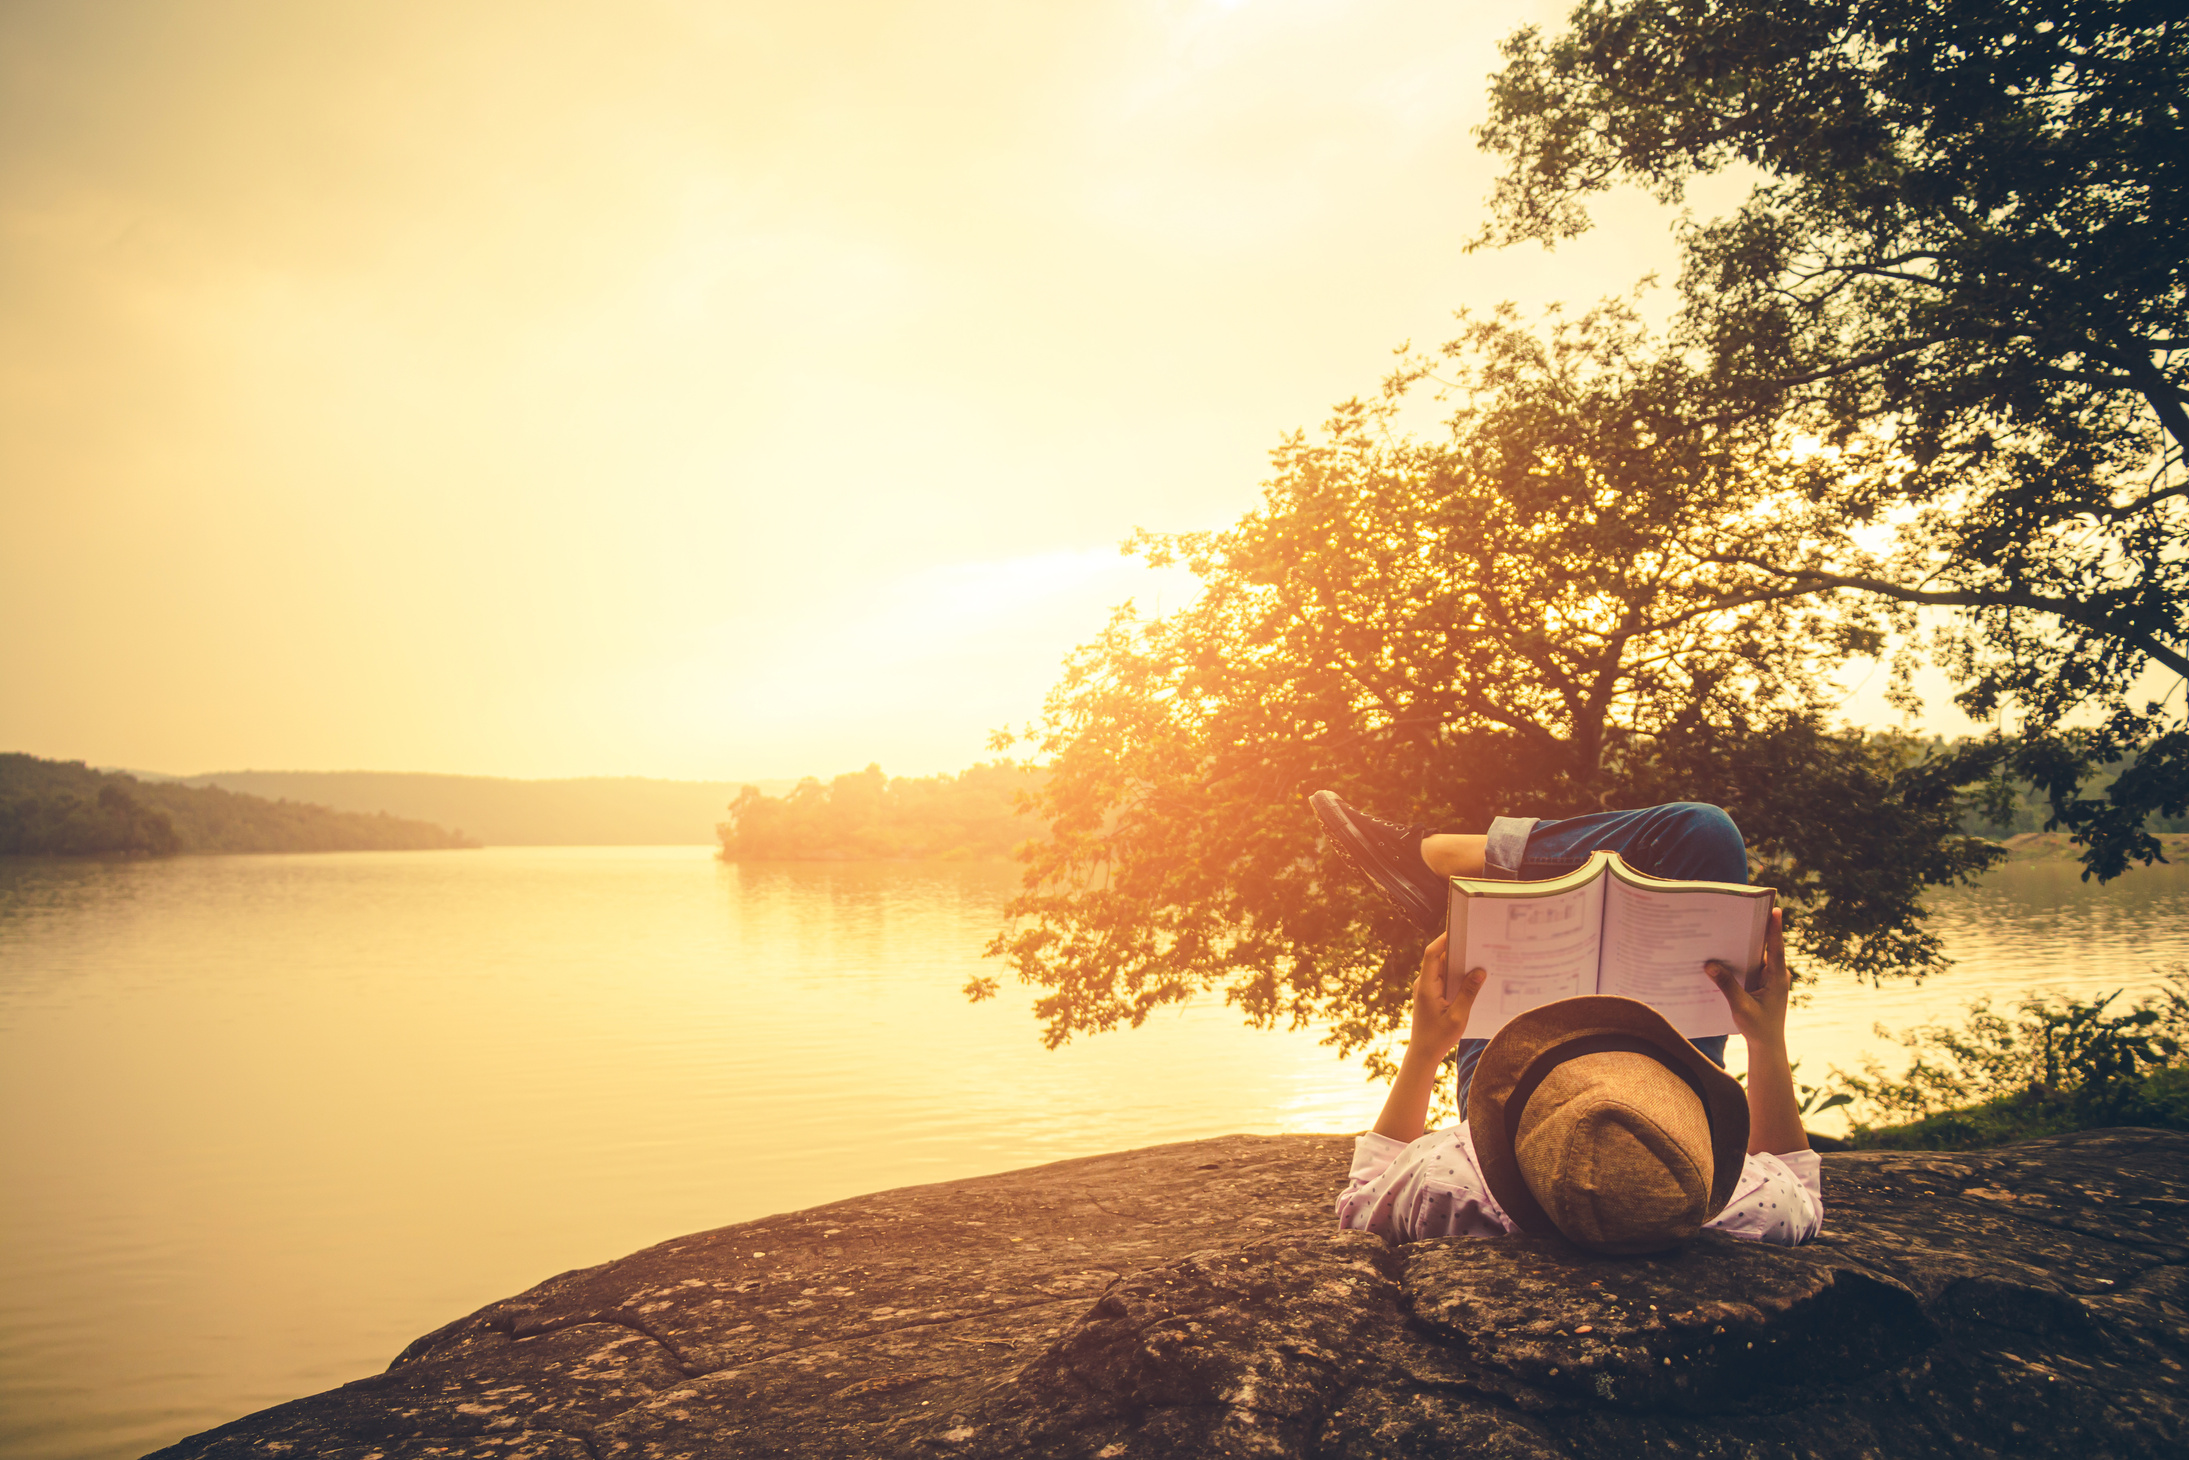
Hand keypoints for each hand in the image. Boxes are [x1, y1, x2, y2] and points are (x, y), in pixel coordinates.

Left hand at [1409, 933, 1485, 1059]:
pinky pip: (1445, 979)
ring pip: (1443, 968)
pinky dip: (1458, 976)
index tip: (1461, 930)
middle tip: (1478, 942)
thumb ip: (1469, 993)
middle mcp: (1424, 983)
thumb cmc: (1439, 1037)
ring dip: (1460, 964)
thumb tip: (1480, 971)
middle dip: (1458, 950)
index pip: (1433, 954)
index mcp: (1427, 986)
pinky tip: (1474, 978)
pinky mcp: (1432, 994)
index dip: (1445, 939)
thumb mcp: (1458, 1016)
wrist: (1424, 1053)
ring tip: (1480, 957)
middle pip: (1440, 958)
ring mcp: (1427, 988)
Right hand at [1706, 907, 1788, 1048]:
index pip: (1776, 949)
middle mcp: (1775, 975)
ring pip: (1755, 957)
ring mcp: (1769, 979)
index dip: (1774, 929)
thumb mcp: (1741, 1006)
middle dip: (1752, 931)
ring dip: (1742, 946)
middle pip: (1764, 947)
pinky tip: (1722, 956)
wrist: (1767, 1046)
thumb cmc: (1758, 1028)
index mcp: (1777, 978)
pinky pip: (1750, 967)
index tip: (1775, 910)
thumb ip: (1727, 985)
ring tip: (1725, 930)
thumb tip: (1710, 964)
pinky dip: (1738, 961)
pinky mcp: (1761, 984)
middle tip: (1738, 913)